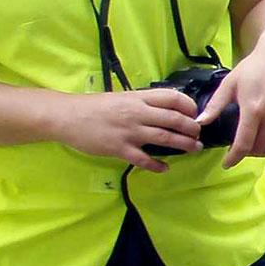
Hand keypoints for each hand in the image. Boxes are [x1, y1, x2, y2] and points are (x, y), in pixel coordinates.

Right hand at [53, 88, 202, 172]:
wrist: (66, 116)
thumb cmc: (93, 106)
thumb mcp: (121, 97)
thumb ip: (142, 103)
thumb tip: (165, 109)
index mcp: (138, 98)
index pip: (172, 98)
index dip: (189, 106)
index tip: (195, 114)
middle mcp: (137, 113)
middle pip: (174, 119)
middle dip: (192, 128)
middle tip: (198, 134)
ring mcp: (129, 132)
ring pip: (165, 138)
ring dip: (184, 145)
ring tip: (194, 149)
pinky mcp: (119, 149)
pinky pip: (144, 159)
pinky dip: (157, 165)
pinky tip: (164, 168)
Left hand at [210, 38, 264, 169]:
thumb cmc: (254, 67)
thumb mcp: (230, 84)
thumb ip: (215, 105)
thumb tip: (200, 123)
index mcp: (253, 109)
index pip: (243, 144)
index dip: (233, 158)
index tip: (226, 163)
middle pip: (258, 149)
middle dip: (245, 154)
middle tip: (237, 149)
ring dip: (261, 151)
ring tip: (251, 145)